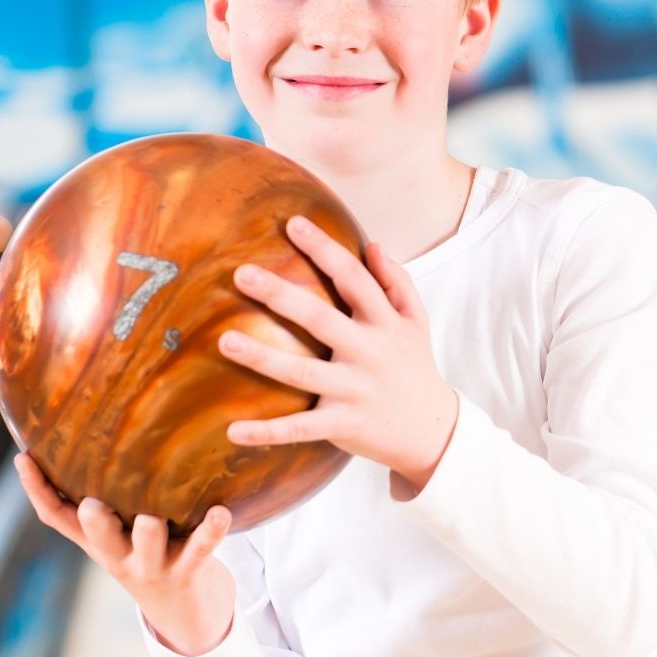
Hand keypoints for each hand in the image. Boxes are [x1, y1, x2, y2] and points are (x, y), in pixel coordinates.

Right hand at [13, 452, 236, 654]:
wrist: (186, 615)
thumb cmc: (149, 556)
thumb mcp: (120, 534)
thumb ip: (108, 497)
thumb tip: (96, 438)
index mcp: (97, 542)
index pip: (56, 517)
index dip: (36, 491)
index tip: (23, 458)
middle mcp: (119, 555)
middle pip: (98, 538)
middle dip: (95, 521)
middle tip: (92, 505)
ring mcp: (153, 566)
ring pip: (147, 545)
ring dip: (149, 531)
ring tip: (151, 519)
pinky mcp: (189, 570)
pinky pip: (202, 547)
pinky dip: (211, 530)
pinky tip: (220, 512)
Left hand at [221, 215, 458, 496]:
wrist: (432, 431)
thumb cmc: (415, 367)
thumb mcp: (416, 322)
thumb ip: (397, 282)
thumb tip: (373, 245)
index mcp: (384, 323)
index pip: (353, 278)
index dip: (324, 249)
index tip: (293, 224)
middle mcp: (368, 352)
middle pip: (320, 319)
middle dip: (281, 295)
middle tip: (242, 273)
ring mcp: (354, 390)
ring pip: (302, 373)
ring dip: (262, 358)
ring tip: (225, 341)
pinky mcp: (343, 423)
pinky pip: (300, 428)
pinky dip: (268, 432)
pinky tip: (232, 429)